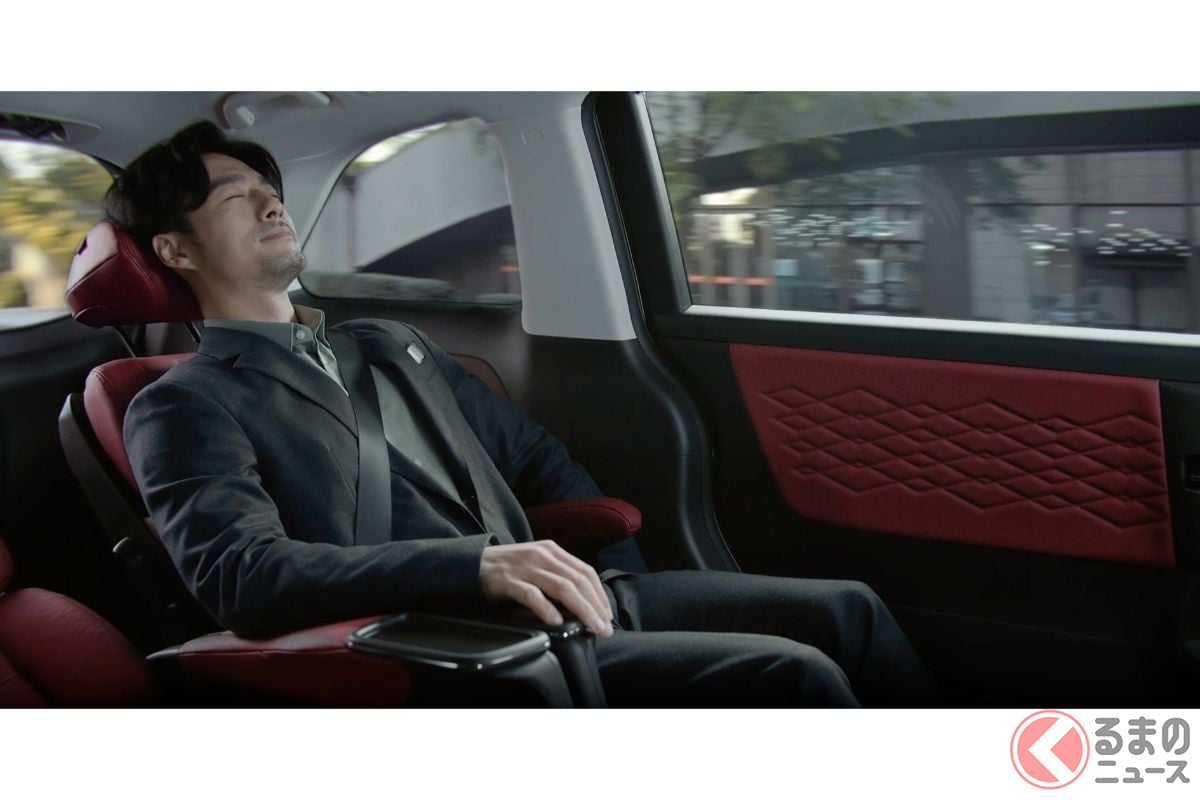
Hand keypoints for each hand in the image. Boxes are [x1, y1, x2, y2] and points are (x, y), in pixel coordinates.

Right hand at [479, 541, 614, 636]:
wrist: (472, 563)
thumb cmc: (508, 568)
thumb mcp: (537, 564)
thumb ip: (557, 575)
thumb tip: (584, 602)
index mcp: (552, 550)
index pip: (585, 571)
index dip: (600, 594)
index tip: (607, 615)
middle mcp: (542, 555)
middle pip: (578, 581)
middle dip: (595, 606)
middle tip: (605, 628)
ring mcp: (525, 567)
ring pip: (562, 588)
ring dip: (581, 610)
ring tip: (590, 627)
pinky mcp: (508, 580)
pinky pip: (531, 595)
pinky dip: (546, 609)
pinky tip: (556, 622)